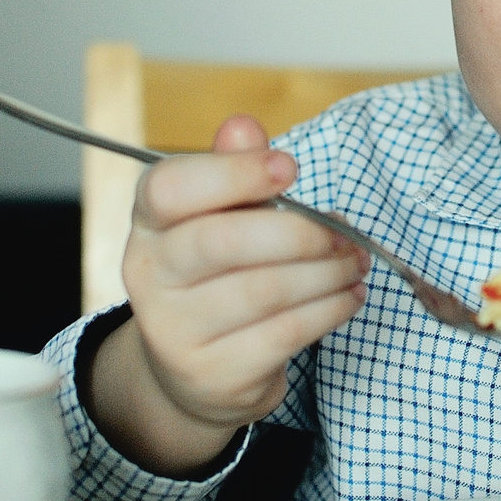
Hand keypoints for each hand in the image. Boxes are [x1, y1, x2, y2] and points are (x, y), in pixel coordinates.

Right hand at [91, 115, 365, 475]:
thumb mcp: (220, 218)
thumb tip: (244, 126)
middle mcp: (149, 276)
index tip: (289, 168)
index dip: (232, 173)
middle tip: (341, 232)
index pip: (169, 188)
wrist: (195, 373)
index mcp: (148, 224)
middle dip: (298, 232)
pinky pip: (284, 334)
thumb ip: (233, 170)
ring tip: (352, 262)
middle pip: (221, 242)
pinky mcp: (214, 374)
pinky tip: (347, 296)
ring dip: (325, 272)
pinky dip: (329, 310)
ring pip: (263, 290)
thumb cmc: (217, 277)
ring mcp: (175, 331)